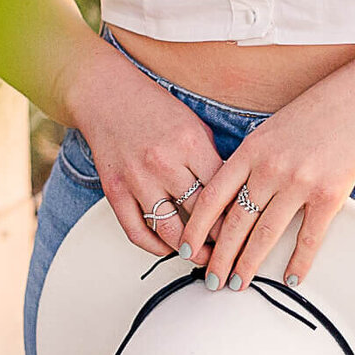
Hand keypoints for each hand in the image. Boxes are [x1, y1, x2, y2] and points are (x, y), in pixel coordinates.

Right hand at [71, 55, 224, 265]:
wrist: (107, 96)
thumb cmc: (154, 110)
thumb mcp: (194, 125)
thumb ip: (212, 159)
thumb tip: (235, 194)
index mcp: (189, 143)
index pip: (222, 192)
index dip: (238, 216)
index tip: (247, 229)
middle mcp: (163, 162)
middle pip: (199, 215)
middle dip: (219, 240)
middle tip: (231, 252)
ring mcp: (137, 179)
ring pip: (170, 230)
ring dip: (189, 251)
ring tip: (203, 258)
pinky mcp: (115, 191)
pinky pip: (137, 232)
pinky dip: (155, 247)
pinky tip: (169, 248)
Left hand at [177, 62, 354, 290]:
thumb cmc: (320, 108)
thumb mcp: (273, 126)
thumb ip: (253, 158)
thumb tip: (235, 195)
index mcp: (252, 148)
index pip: (212, 196)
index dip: (195, 227)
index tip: (185, 248)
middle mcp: (270, 167)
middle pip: (235, 222)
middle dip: (219, 257)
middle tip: (211, 280)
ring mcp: (300, 182)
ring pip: (265, 235)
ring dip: (249, 265)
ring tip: (238, 285)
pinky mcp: (329, 194)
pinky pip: (309, 238)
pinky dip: (299, 262)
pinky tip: (291, 278)